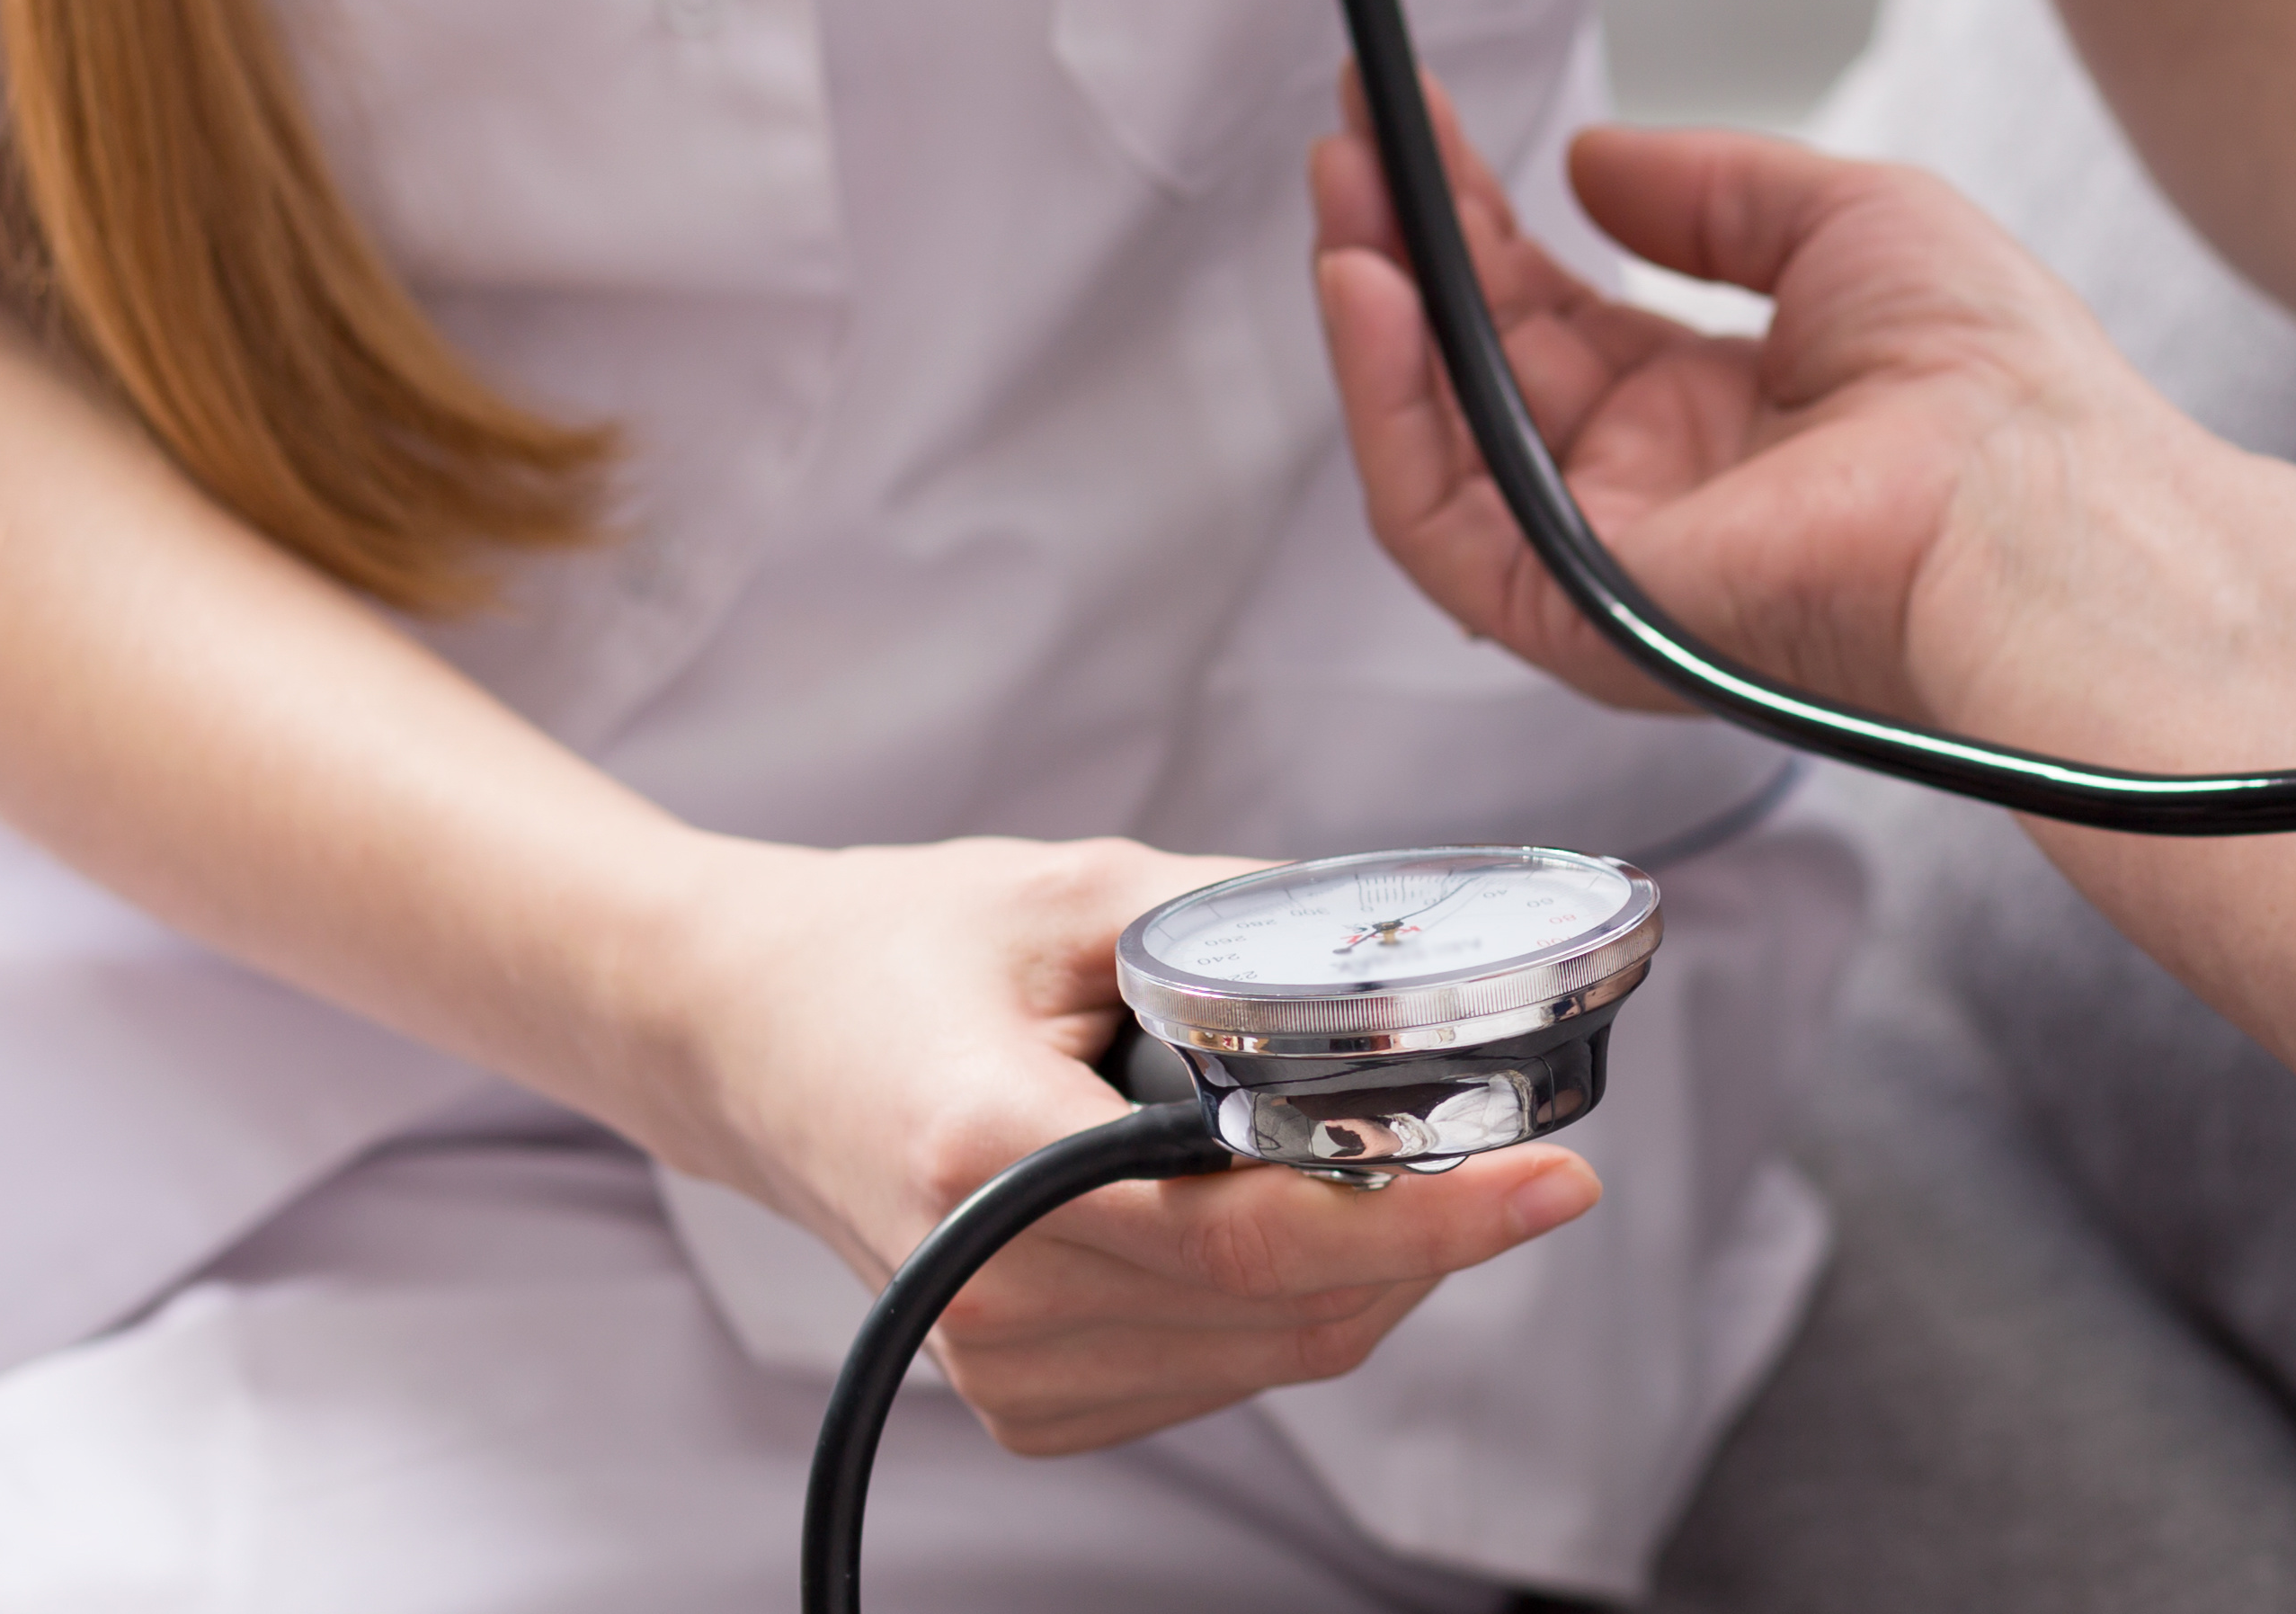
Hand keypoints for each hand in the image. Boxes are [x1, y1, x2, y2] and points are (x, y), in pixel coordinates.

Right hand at [638, 836, 1602, 1455]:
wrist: (740, 1038)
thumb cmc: (889, 952)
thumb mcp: (1069, 893)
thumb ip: (1239, 924)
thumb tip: (1412, 954)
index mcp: (986, 1152)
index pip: (1254, 1230)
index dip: (1429, 1216)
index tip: (1555, 1179)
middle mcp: (988, 1289)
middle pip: (1293, 1305)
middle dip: (1430, 1234)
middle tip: (1511, 1154)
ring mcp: (1000, 1366)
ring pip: (1280, 1352)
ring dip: (1373, 1270)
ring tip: (1379, 1160)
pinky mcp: (1023, 1401)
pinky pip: (1227, 1374)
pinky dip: (1296, 1304)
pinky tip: (1284, 1213)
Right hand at [1306, 77, 2193, 723]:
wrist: (2038, 502)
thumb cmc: (1996, 382)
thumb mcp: (1839, 220)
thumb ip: (1706, 191)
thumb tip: (1594, 164)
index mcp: (1718, 415)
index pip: (1554, 310)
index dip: (1480, 217)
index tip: (1421, 125)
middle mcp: (1654, 492)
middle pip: (1479, 365)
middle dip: (1406, 249)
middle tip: (1353, 143)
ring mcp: (1613, 556)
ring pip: (1438, 440)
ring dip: (1376, 316)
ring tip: (1343, 200)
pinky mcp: (1584, 609)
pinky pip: (1440, 521)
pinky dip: (1388, 407)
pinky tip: (1374, 294)